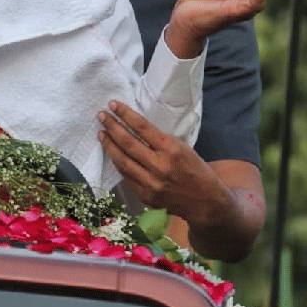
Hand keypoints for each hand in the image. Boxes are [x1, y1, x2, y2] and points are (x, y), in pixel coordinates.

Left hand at [98, 100, 264, 261]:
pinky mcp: (145, 195)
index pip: (141, 127)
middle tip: (101, 116)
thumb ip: (159, 140)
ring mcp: (150, 183)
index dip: (125, 114)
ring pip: (122, 161)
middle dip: (112, 127)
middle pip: (127, 143)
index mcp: (170, 149)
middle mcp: (159, 166)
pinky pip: (126, 176)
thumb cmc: (196, 169)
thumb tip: (135, 126)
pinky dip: (118, 163)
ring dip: (109, 146)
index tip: (112, 104)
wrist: (205, 202)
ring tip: (102, 133)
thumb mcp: (182, 147)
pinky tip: (112, 153)